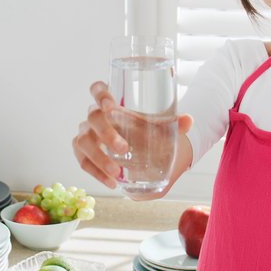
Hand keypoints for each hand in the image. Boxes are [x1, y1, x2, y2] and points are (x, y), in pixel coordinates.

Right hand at [72, 81, 191, 191]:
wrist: (138, 145)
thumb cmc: (144, 129)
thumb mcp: (158, 125)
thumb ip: (174, 122)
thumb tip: (188, 120)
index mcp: (110, 102)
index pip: (97, 88)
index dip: (100, 94)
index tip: (111, 106)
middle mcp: (94, 115)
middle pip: (92, 117)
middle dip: (106, 133)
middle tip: (124, 149)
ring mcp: (86, 133)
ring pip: (82, 141)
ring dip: (99, 157)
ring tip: (117, 171)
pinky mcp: (82, 152)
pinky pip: (83, 162)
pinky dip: (96, 173)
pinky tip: (111, 182)